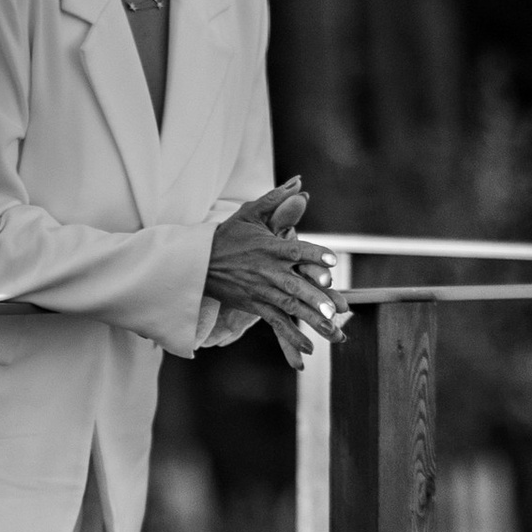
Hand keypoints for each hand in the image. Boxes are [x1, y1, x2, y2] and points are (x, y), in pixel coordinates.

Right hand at [206, 183, 346, 357]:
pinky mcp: (255, 306)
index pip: (297, 250)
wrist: (198, 262)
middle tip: (334, 310)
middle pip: (296, 286)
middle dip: (315, 299)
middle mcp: (269, 271)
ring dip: (312, 321)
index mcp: (272, 247)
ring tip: (333, 333)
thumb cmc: (229, 234)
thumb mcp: (251, 212)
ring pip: (291, 308)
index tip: (331, 260)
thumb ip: (277, 199)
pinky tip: (310, 348)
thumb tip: (299, 183)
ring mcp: (262, 291)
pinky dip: (292, 337)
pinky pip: (277, 323)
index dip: (314, 255)